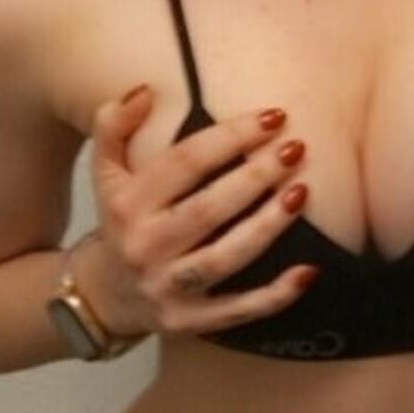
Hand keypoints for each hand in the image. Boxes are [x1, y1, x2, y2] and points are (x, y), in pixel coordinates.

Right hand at [83, 87, 317, 337]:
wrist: (103, 296)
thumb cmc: (121, 222)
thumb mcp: (107, 173)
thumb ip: (114, 126)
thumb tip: (144, 91)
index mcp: (127, 205)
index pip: (184, 163)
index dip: (230, 137)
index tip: (273, 117)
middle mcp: (144, 247)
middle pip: (208, 209)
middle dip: (256, 176)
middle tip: (296, 149)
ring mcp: (168, 288)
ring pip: (226, 258)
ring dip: (268, 226)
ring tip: (301, 192)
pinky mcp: (189, 322)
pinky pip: (238, 311)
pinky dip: (276, 295)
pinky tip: (310, 270)